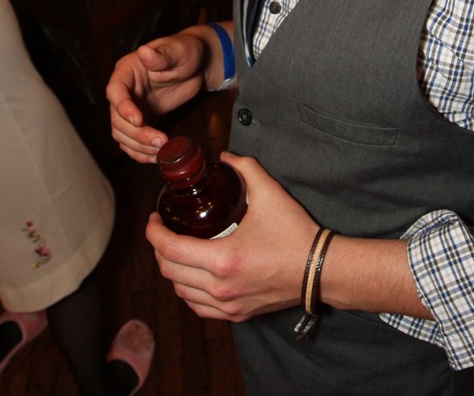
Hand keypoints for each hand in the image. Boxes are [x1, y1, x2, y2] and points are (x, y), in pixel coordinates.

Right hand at [106, 29, 210, 160]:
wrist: (198, 65)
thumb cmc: (186, 52)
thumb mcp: (178, 51)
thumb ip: (161, 55)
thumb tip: (144, 52)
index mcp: (128, 71)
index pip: (115, 91)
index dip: (123, 108)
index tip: (138, 120)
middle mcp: (125, 90)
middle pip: (117, 118)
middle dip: (137, 133)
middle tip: (160, 140)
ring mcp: (133, 107)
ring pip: (123, 134)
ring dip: (139, 146)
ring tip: (161, 149)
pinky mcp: (143, 120)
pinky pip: (133, 141)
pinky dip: (141, 151)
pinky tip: (156, 156)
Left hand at [147, 152, 318, 321]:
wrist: (320, 269)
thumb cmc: (295, 234)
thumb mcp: (269, 193)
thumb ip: (244, 168)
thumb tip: (225, 158)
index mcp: (223, 260)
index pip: (170, 249)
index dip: (154, 232)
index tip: (154, 218)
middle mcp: (220, 288)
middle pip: (169, 272)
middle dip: (159, 248)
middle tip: (163, 229)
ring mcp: (228, 306)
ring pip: (181, 292)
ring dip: (172, 271)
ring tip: (176, 249)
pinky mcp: (237, 315)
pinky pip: (198, 307)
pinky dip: (188, 291)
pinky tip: (192, 275)